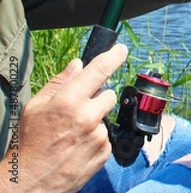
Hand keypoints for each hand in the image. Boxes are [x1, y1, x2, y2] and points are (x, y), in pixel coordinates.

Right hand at [0, 44, 126, 192]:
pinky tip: (78, 145)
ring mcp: (99, 135)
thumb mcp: (35, 107)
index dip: (114, 56)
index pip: (100, 70)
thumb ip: (60, 82)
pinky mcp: (105, 151)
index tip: (122, 49)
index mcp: (69, 101)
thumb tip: (78, 64)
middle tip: (78, 110)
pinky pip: (107, 135)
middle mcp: (88, 117)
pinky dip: (96, 138)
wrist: (31, 182)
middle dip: (97, 98)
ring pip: (106, 116)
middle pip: (109, 94)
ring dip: (95, 120)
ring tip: (73, 133)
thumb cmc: (30, 142)